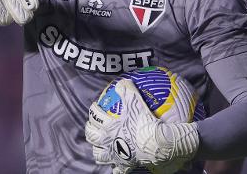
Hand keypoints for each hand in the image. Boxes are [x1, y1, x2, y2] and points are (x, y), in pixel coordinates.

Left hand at [85, 79, 199, 173]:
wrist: (156, 144)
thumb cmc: (145, 123)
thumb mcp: (136, 102)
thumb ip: (128, 90)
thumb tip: (122, 81)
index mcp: (108, 127)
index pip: (95, 117)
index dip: (93, 110)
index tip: (94, 106)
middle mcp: (108, 142)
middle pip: (92, 137)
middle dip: (90, 130)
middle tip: (92, 125)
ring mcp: (115, 155)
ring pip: (99, 155)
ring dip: (97, 150)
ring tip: (99, 146)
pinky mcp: (124, 166)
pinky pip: (118, 170)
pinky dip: (116, 167)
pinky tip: (117, 166)